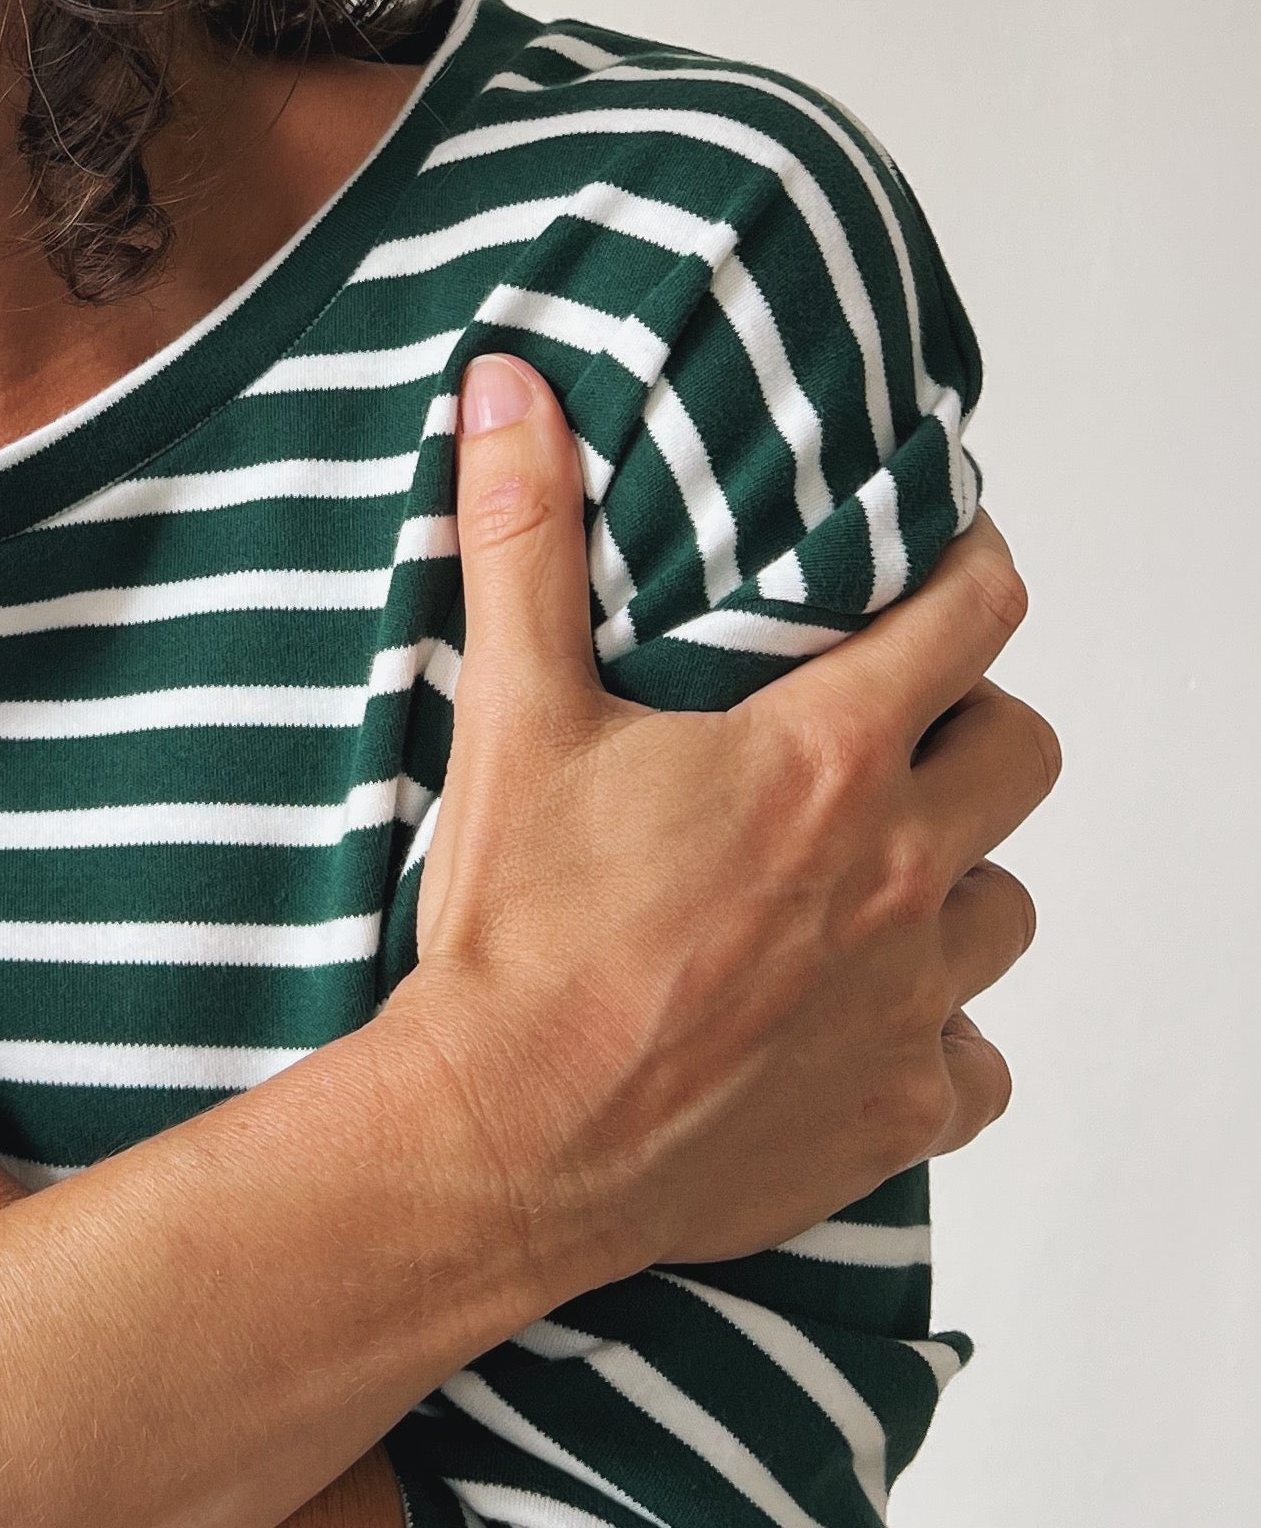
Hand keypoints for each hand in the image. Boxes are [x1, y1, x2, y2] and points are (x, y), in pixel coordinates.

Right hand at [397, 353, 1054, 1290]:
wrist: (503, 1138)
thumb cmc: (514, 935)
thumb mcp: (513, 714)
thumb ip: (522, 540)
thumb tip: (509, 388)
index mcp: (826, 761)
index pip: (976, 615)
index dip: (970, 568)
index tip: (939, 560)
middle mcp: (901, 874)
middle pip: (1024, 751)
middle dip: (973, 724)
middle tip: (894, 731)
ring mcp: (912, 1002)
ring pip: (1009, 909)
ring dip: (956, 882)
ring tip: (870, 878)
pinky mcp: (896, 1110)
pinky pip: (979, 1064)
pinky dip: (936, 1040)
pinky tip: (859, 1023)